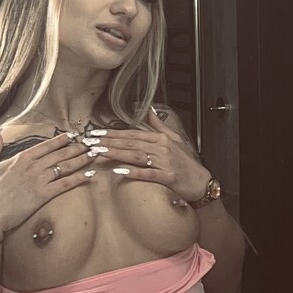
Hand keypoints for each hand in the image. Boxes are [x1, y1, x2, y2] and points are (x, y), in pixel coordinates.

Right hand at [0, 130, 93, 237]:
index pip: (45, 146)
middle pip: (59, 154)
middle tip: (90, 143)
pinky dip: (78, 179)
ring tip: (94, 154)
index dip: (61, 140)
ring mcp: (38, 180)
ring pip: (65, 166)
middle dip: (77, 147)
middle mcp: (32, 166)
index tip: (72, 136)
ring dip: (81, 159)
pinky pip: (65, 184)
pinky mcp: (43, 195)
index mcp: (21, 158)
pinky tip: (90, 175)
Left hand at [95, 110, 212, 202]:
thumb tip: (149, 111)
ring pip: (137, 155)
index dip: (113, 133)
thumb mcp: (175, 139)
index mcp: (161, 139)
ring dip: (117, 153)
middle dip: (109, 142)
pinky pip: (149, 173)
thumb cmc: (186, 162)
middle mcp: (162, 148)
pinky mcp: (168, 177)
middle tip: (91, 142)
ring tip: (100, 152)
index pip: (133, 133)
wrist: (201, 181)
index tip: (97, 133)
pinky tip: (121, 171)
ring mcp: (165, 162)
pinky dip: (134, 172)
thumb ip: (159, 126)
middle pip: (131, 143)